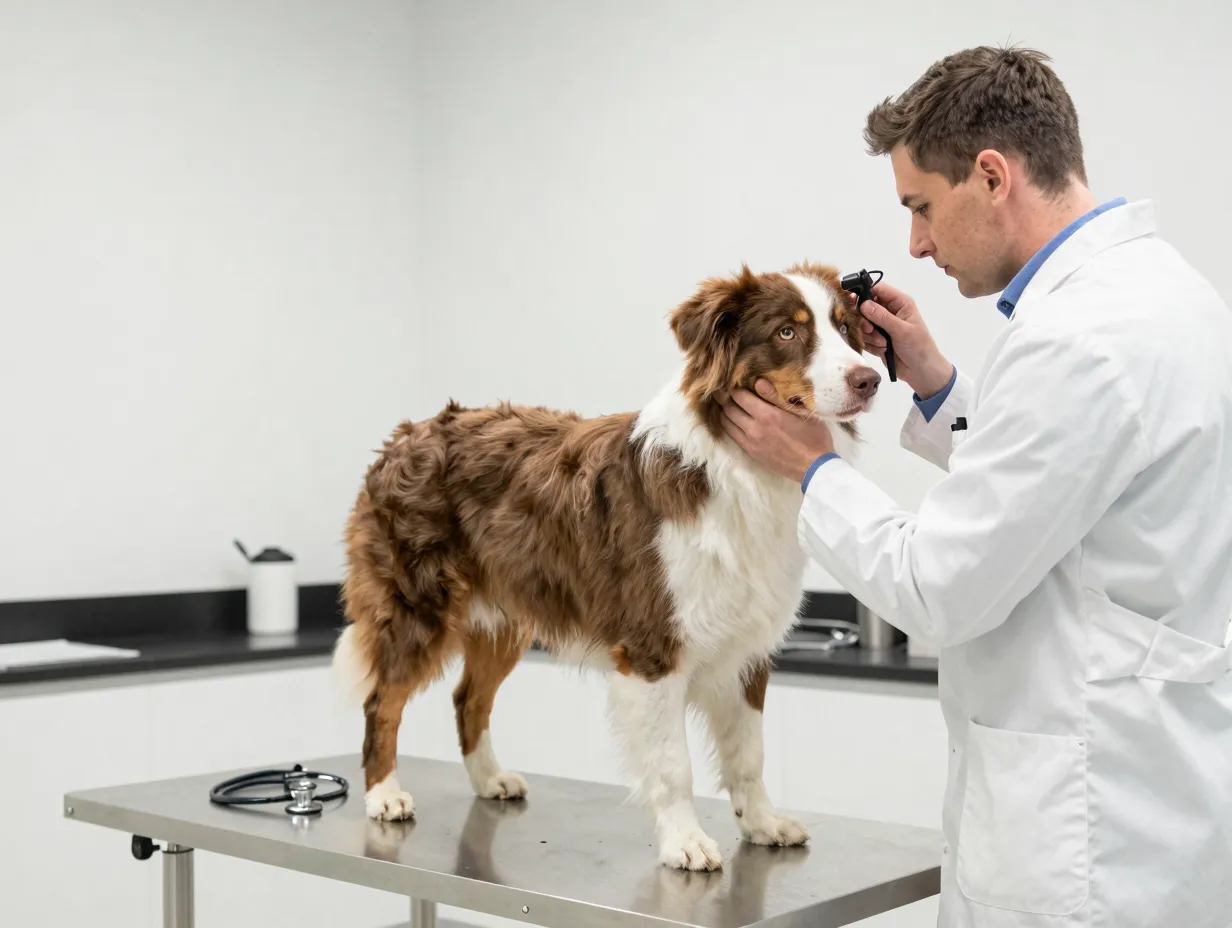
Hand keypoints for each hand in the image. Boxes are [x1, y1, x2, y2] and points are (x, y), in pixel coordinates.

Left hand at [720, 380, 833, 482]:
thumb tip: (758, 382)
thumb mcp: (801, 411)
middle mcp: (754, 428)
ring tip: (729, 404)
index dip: (735, 387)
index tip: (736, 382)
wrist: (814, 467)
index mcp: (767, 415)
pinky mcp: (750, 452)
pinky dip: (728, 425)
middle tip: (728, 391)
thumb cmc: (813, 436)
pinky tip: (733, 420)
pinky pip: (731, 436)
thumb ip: (777, 396)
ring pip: (726, 423)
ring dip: (725, 412)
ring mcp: (750, 442)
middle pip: (728, 408)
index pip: (739, 396)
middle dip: (726, 398)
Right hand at [860, 282, 953, 398]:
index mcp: (900, 303)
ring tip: (883, 344)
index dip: (865, 292)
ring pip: (863, 324)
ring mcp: (882, 326)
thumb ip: (882, 317)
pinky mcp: (877, 339)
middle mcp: (890, 311)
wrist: (921, 371)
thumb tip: (864, 304)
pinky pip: (864, 337)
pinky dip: (871, 344)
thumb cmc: (918, 347)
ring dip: (870, 335)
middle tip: (869, 329)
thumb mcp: (902, 330)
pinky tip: (882, 350)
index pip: (878, 289)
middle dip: (865, 320)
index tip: (853, 300)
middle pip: (866, 307)